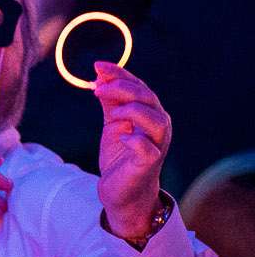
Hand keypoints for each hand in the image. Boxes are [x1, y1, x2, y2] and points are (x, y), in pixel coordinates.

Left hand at [93, 62, 169, 241]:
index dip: (121, 74)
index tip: (98, 66)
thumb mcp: (113, 124)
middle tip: (98, 87)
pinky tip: (123, 137)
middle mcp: (158, 128)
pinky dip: (137, 141)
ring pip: (157, 122)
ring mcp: (156, 146)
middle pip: (148, 99)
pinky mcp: (148, 165)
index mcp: (150, 114)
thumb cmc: (120, 156)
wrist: (122, 191)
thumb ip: (110, 102)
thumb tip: (100, 77)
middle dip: (123, 89)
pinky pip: (149, 150)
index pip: (139, 87)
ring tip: (113, 113)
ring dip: (134, 111)